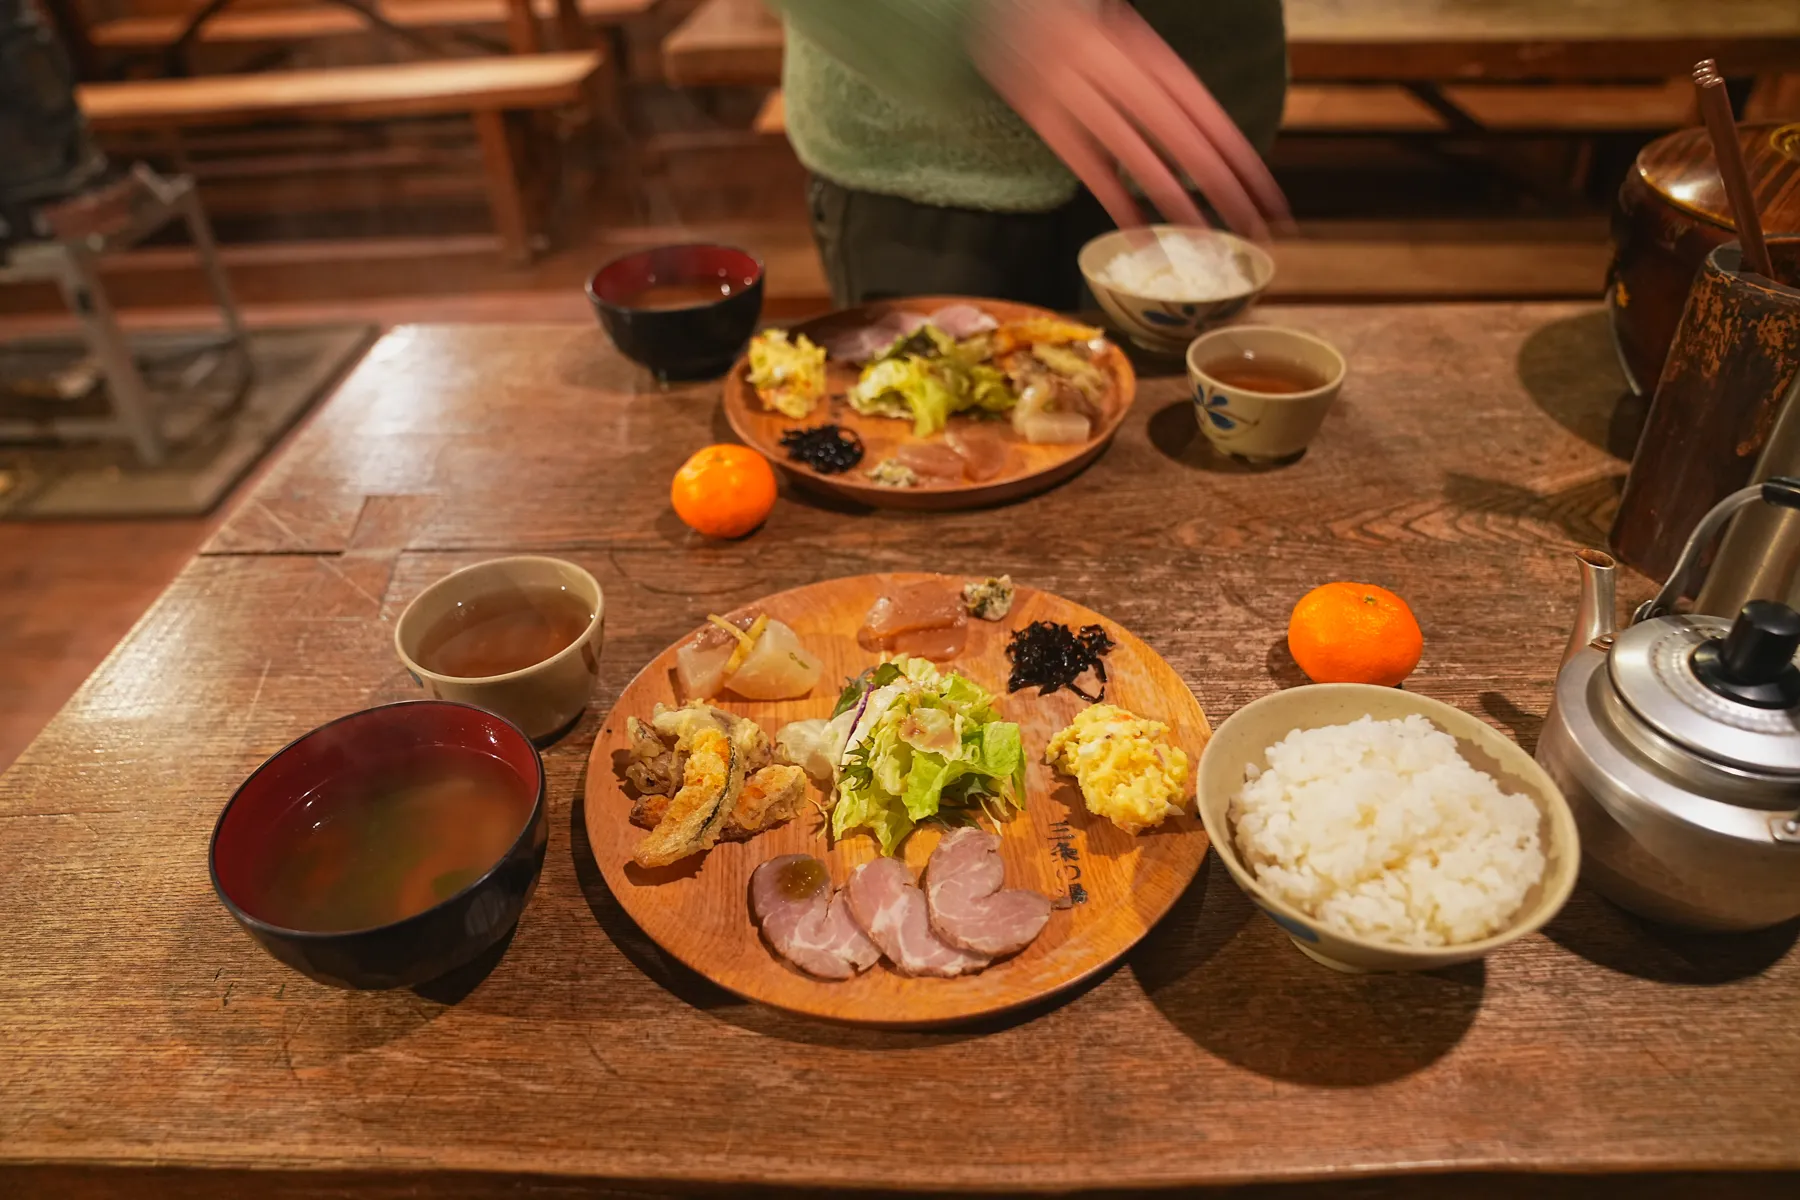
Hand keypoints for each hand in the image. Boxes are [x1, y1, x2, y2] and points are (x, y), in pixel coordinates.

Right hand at [973, 0, 1291, 237]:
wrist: (1012, 2)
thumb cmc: (1077, 18)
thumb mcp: (1130, 32)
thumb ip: (1162, 77)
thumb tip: (1205, 132)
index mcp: (1148, 51)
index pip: (1208, 116)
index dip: (1242, 161)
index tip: (1272, 199)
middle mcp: (1118, 72)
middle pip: (1184, 141)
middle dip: (1224, 190)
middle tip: (1257, 231)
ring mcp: (1079, 96)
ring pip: (1139, 160)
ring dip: (1178, 205)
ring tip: (1210, 240)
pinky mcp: (1045, 117)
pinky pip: (1088, 168)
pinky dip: (1118, 204)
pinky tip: (1144, 234)